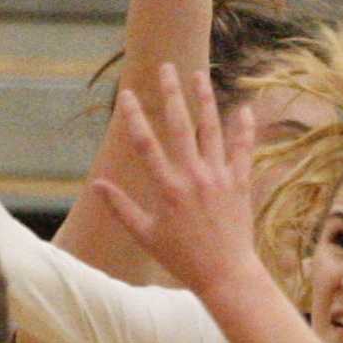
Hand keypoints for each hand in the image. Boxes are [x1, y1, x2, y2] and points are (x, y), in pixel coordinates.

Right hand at [91, 63, 259, 298]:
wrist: (225, 274)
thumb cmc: (182, 258)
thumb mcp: (145, 235)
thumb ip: (121, 208)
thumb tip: (98, 185)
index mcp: (167, 188)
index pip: (146, 144)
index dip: (134, 117)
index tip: (126, 95)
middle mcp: (194, 177)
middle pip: (181, 126)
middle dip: (171, 94)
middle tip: (166, 68)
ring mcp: (219, 177)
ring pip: (212, 129)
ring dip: (205, 100)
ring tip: (199, 75)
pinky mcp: (240, 183)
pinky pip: (243, 149)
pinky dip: (244, 128)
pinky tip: (243, 108)